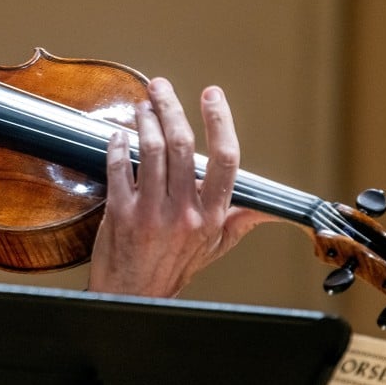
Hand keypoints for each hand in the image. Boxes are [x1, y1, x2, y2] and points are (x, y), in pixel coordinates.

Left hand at [87, 78, 272, 296]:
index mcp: (212, 215)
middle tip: (161, 86)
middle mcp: (185, 212)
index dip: (220, 121)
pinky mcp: (121, 214)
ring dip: (144, 120)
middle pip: (183, 144)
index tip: (212, 95)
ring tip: (141, 106)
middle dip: (171, 106)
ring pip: (151, 150)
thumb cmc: (172, 269)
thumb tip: (268, 209)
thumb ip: (239, 222)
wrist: (134, 297)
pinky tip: (118, 134)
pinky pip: (119, 167)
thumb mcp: (214, 248)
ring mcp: (151, 212)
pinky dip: (117, 145)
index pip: (226, 159)